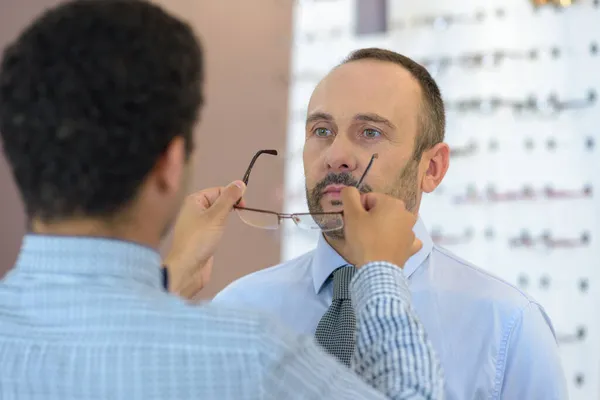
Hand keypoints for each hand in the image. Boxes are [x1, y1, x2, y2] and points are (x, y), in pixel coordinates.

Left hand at [164, 181, 245, 298]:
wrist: (187, 268)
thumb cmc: (199, 240)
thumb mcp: (216, 216)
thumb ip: (229, 198)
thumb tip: (240, 183)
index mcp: (194, 200)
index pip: (218, 190)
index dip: (232, 195)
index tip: (243, 206)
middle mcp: (194, 210)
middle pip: (218, 201)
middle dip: (230, 206)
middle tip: (238, 214)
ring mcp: (197, 224)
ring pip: (217, 214)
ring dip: (226, 218)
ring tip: (228, 226)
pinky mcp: (201, 237)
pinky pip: (214, 226)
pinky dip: (221, 228)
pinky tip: (221, 235)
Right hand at [340, 187, 421, 268]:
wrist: (377, 270)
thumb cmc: (364, 239)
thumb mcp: (351, 215)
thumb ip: (349, 196)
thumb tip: (349, 190)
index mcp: (392, 203)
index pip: (369, 199)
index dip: (358, 209)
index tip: (354, 222)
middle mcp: (406, 213)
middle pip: (381, 210)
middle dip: (371, 218)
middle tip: (361, 232)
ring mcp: (411, 231)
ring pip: (392, 223)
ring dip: (383, 228)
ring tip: (373, 241)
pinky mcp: (411, 247)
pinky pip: (404, 238)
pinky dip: (397, 240)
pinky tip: (390, 245)